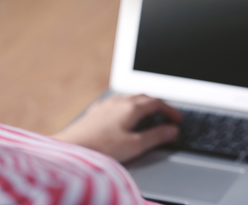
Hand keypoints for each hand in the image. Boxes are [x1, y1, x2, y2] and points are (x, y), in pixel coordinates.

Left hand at [52, 94, 181, 162]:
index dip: (170, 110)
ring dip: (143, 104)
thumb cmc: (101, 149)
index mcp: (131, 108)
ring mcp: (106, 105)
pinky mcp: (95, 112)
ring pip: (130, 98)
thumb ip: (156, 136)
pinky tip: (124, 116)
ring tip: (148, 114)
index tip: (177, 119)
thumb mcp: (135, 145)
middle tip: (166, 115)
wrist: (70, 150)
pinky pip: (117, 103)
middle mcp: (119, 102)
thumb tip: (172, 130)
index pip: (157, 103)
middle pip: (144, 97)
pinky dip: (128, 107)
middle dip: (158, 105)